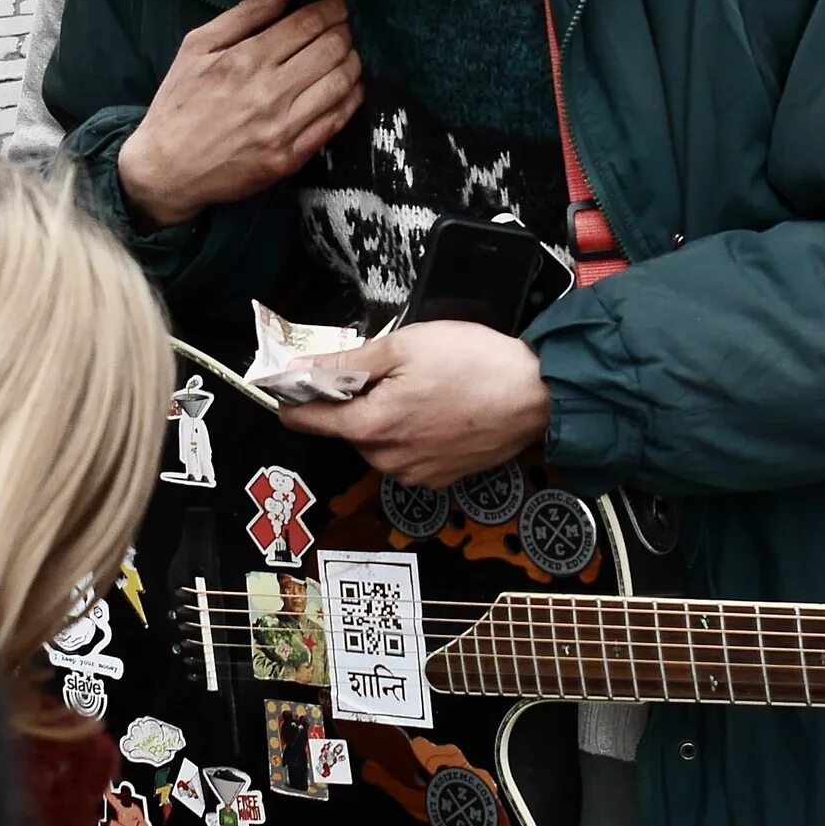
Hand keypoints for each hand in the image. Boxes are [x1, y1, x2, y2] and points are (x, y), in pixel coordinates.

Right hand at [117, 0, 360, 227]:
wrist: (166, 169)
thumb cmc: (178, 104)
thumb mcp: (196, 47)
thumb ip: (243, 16)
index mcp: (245, 60)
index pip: (306, 24)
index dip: (331, 10)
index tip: (338, 6)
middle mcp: (268, 92)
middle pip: (331, 50)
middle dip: (344, 33)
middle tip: (344, 29)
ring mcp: (282, 128)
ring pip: (341, 84)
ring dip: (353, 63)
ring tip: (349, 55)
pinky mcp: (290, 158)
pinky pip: (336, 122)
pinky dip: (351, 99)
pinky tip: (350, 88)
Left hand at [279, 322, 550, 485]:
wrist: (538, 395)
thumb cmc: (474, 362)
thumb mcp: (404, 346)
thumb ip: (347, 362)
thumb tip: (299, 369)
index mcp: (373, 427)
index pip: (308, 421)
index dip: (293, 398)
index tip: (287, 382)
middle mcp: (388, 461)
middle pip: (346, 430)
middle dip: (353, 402)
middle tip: (383, 370)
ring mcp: (416, 475)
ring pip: (376, 443)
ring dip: (383, 418)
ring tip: (419, 387)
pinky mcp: (440, 479)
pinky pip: (405, 455)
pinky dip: (409, 433)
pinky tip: (436, 409)